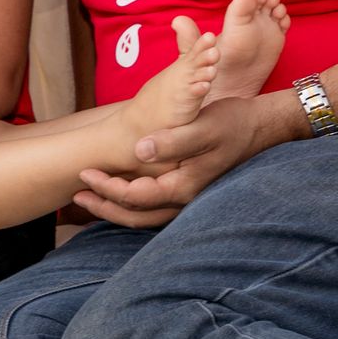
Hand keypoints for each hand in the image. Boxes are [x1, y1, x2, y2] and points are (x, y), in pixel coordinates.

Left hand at [73, 95, 295, 226]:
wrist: (260, 126)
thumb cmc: (232, 123)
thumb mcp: (202, 127)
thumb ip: (172, 141)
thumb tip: (138, 149)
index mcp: (185, 187)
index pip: (136, 197)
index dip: (107, 189)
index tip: (84, 173)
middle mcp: (185, 198)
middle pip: (137, 215)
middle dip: (104, 206)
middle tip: (77, 192)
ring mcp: (188, 197)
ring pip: (145, 214)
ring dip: (116, 206)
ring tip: (89, 193)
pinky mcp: (188, 188)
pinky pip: (154, 205)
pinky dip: (132, 200)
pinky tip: (117, 186)